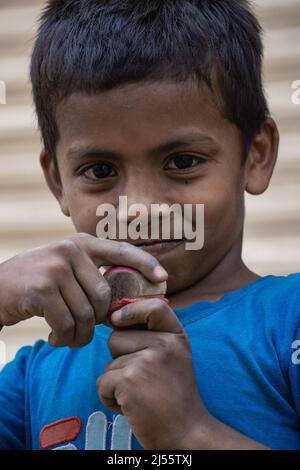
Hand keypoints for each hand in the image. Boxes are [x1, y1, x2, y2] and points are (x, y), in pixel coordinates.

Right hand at [0, 233, 166, 347]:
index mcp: (82, 243)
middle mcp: (71, 250)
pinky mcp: (42, 288)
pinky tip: (54, 338)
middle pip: (104, 296)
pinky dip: (64, 338)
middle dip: (98, 321)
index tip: (163, 278)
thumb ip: (90, 276)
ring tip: (66, 337)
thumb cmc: (36, 284)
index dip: (145, 264)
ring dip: (79, 334)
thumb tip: (121, 300)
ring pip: (87, 314)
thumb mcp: (65, 269)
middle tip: (82, 330)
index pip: (122, 250)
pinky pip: (67, 324)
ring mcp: (56, 267)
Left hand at [96, 298, 206, 448]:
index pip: (155, 306)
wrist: (185, 432)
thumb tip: (113, 315)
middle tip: (143, 379)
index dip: (130, 309)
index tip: (117, 319)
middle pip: (116, 336)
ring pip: (108, 363)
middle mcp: (164, 344)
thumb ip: (153, 334)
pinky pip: (102, 382)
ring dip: (116, 381)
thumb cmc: (173, 393)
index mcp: (177, 336)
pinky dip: (110, 398)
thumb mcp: (174, 355)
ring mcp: (147, 362)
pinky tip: (132, 405)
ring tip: (140, 393)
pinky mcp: (129, 381)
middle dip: (119, 358)